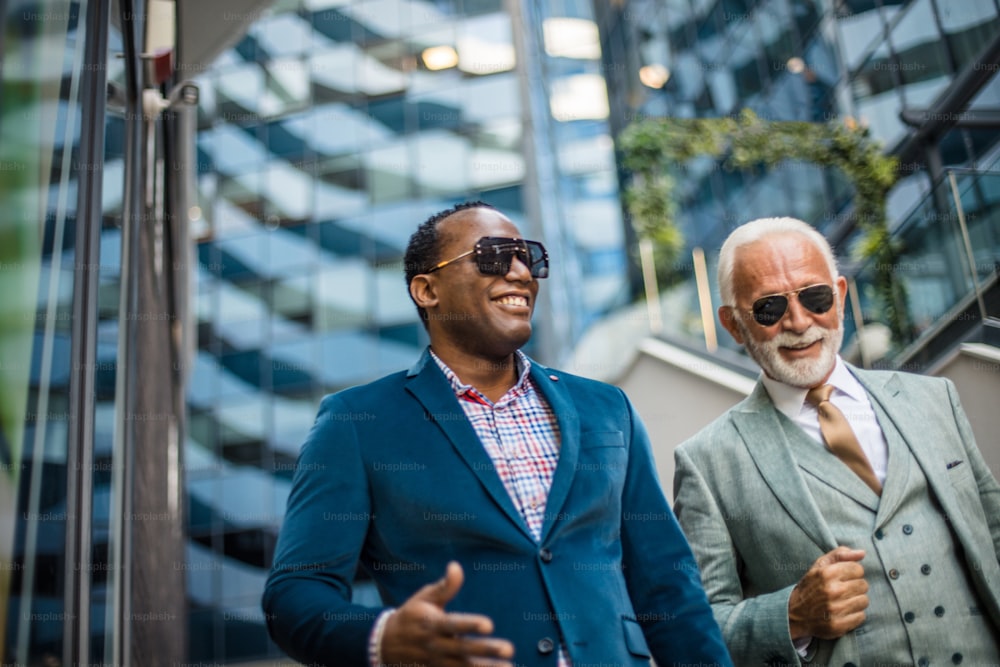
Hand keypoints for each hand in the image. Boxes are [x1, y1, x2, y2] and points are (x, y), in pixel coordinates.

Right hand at [381, 561, 514, 666]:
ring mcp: (436, 662)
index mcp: (432, 624)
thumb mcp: (424, 598)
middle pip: (463, 649)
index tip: (490, 625)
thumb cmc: (411, 616)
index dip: (471, 625)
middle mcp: (435, 645)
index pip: (454, 624)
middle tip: (509, 648)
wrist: (386, 644)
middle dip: (486, 650)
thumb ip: (444, 587)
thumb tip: (456, 567)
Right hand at [788, 546, 868, 639]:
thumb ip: (840, 555)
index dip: (852, 572)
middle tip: (843, 590)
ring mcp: (835, 609)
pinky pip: (861, 616)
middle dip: (855, 586)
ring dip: (856, 601)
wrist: (793, 613)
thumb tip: (862, 553)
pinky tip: (843, 612)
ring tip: (844, 601)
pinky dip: (854, 615)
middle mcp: (832, 590)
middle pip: (863, 585)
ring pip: (864, 601)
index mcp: (826, 573)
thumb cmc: (810, 586)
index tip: (844, 577)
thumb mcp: (819, 565)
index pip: (858, 569)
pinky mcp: (838, 625)